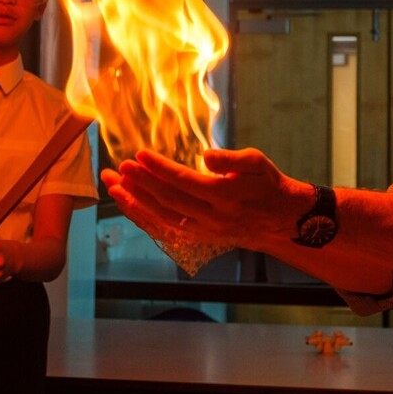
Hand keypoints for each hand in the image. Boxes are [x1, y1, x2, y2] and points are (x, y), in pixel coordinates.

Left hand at [102, 148, 307, 247]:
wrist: (279, 220)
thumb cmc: (266, 184)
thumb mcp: (257, 162)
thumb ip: (232, 159)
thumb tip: (207, 156)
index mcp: (226, 195)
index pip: (185, 181)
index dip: (160, 169)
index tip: (139, 155)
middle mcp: (213, 216)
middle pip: (169, 201)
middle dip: (141, 184)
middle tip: (119, 168)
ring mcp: (204, 230)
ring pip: (162, 218)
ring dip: (135, 202)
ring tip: (113, 185)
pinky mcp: (198, 238)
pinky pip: (165, 230)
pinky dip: (143, 218)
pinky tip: (127, 204)